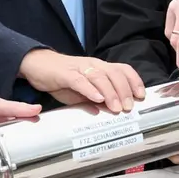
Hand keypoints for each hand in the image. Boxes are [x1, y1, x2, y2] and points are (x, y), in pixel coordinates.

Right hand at [20, 49, 143, 113]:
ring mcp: (79, 68)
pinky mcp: (65, 74)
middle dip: (124, 91)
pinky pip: (80, 80)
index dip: (134, 81)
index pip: (122, 69)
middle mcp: (93, 65)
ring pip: (100, 77)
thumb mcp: (81, 92)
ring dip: (110, 93)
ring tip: (116, 107)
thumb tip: (105, 112)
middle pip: (114, 73)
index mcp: (100, 67)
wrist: (37, 65)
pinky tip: (97, 99)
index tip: (141, 96)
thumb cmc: (61, 78)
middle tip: (129, 107)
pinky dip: (90, 90)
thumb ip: (93, 100)